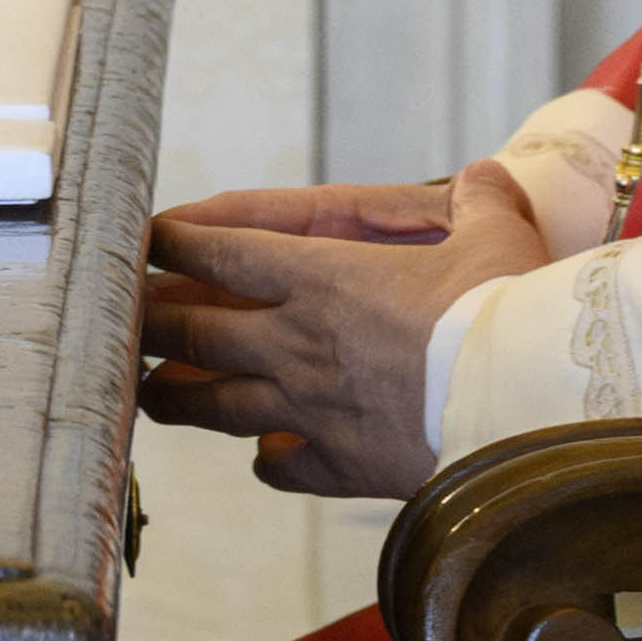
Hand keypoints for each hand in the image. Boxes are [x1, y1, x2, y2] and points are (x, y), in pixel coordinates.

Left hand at [136, 166, 551, 502]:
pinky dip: (269, 461)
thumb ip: (481, 205)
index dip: (175, 244)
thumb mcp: (498, 240)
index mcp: (322, 280)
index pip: (222, 254)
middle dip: (150, 322)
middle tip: (118, 319)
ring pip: (216, 404)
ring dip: (176, 397)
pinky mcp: (339, 464)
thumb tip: (487, 175)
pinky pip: (284, 466)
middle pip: (195, 331)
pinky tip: (265, 459)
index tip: (144, 240)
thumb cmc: (506, 318)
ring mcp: (309, 409)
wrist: (523, 409)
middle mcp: (298, 344)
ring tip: (147, 395)